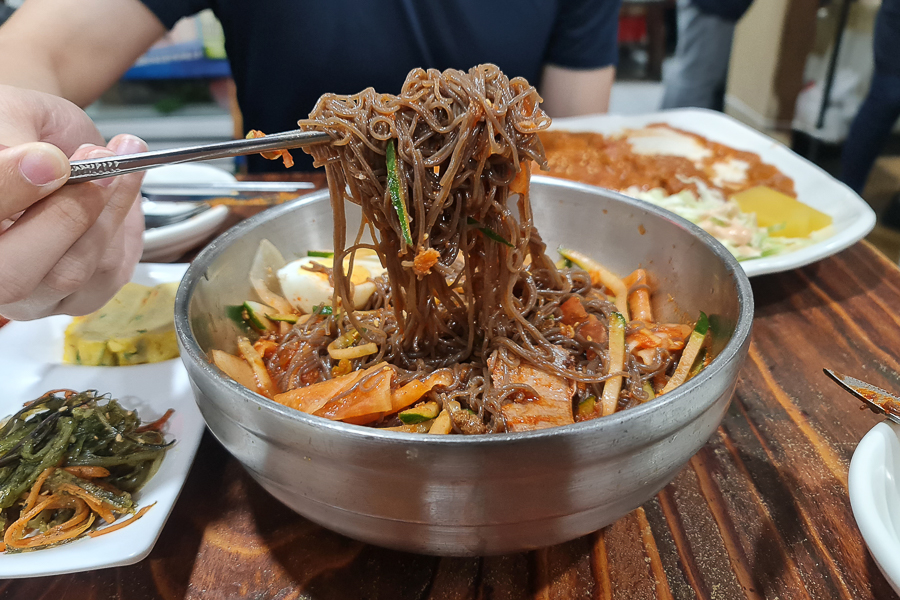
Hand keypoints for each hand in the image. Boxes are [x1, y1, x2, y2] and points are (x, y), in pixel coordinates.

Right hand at [0, 85, 146, 319]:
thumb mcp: (12, 114)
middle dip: (68, 214)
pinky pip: (107, 274)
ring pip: (70, 272)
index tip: (49, 161)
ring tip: (118, 163)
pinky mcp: (79, 298)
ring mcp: (31, 293)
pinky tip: (122, 189)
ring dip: (107, 211)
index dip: (10, 191)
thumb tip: (42, 166)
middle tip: (97, 164)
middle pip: (15, 275)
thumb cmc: (20, 129)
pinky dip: (124, 225)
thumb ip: (14, 140)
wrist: (52, 140)